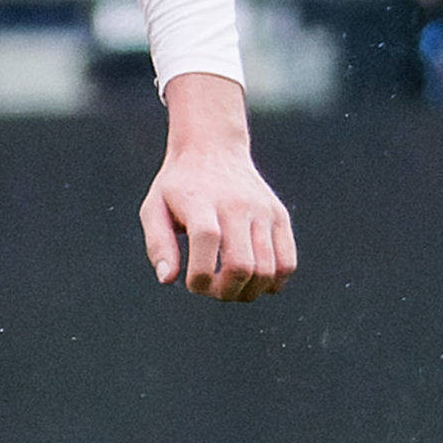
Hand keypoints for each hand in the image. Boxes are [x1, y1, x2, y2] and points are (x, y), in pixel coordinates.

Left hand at [140, 72, 293, 300]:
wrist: (213, 150)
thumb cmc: (178, 187)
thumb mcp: (153, 208)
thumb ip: (158, 244)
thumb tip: (168, 280)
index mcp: (201, 202)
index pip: (207, 240)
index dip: (200, 275)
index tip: (192, 284)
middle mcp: (237, 205)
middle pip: (242, 264)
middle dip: (225, 291)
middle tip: (212, 290)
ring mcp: (263, 211)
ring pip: (268, 269)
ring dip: (248, 292)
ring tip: (231, 289)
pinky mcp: (280, 217)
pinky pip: (288, 262)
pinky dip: (274, 283)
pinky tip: (254, 282)